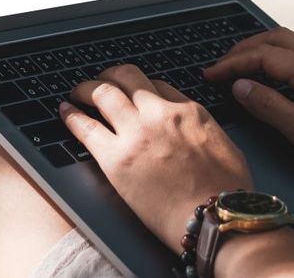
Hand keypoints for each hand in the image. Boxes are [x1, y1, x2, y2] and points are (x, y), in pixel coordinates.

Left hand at [60, 65, 252, 251]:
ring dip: (86, 88)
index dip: (140, 87)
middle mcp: (160, 114)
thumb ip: (204, 132)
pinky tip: (65, 112)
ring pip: (103, 92)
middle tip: (101, 81)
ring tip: (77, 92)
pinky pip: (85, 127)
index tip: (133, 94)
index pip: (157, 85)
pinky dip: (71, 116)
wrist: (216, 218)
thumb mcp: (226, 148)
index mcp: (189, 112)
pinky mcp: (116, 158)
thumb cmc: (228, 194)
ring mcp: (136, 133)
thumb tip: (196, 134)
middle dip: (110, 75)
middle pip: (127, 77)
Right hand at [204, 28, 293, 184]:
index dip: (232, 63)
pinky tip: (271, 78)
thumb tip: (240, 85)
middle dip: (244, 49)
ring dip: (260, 51)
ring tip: (239, 68)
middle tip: (220, 66)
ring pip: (290, 45)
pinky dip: (277, 61)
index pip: (263, 55)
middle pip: (276, 39)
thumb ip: (270, 106)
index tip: (209, 75)